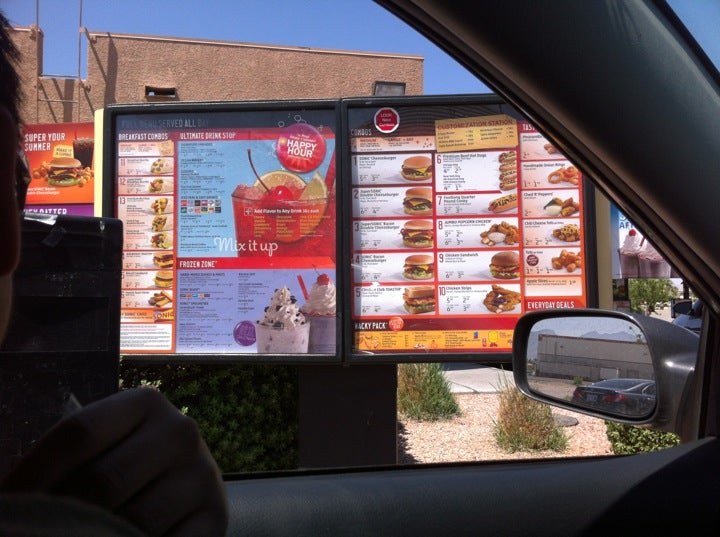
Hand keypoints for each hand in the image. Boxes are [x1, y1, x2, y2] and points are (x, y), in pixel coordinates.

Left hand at [0, 387, 227, 535]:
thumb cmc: (129, 465)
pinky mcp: (216, 517)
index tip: (7, 506)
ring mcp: (202, 475)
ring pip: (133, 521)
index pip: (76, 434)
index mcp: (145, 402)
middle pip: (101, 482)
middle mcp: (180, 431)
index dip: (31, 475)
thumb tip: (12, 499)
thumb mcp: (103, 447)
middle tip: (39, 531)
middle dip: (59, 518)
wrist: (187, 484)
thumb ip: (68, 460)